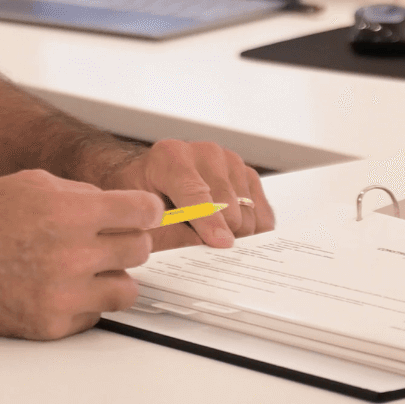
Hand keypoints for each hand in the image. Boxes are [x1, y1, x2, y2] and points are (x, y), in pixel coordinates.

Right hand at [0, 169, 160, 339]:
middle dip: (126, 241)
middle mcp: (73, 253)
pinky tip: (56, 288)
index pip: (145, 212)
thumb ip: (81, 195)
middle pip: (140, 250)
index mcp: (72, 212)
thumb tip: (117, 205)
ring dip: (111, 277)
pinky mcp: (53, 324)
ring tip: (84, 269)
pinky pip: (94, 316)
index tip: (144, 215)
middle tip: (106, 241)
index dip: (146, 211)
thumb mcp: (33, 183)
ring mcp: (65, 293)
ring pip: (127, 290)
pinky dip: (82, 303)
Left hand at [99, 138, 273, 248]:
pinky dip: (252, 229)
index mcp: (170, 157)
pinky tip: (233, 234)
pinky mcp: (247, 174)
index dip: (208, 220)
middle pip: (227, 205)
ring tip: (211, 236)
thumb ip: (169, 235)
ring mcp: (230, 161)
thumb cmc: (143, 198)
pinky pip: (262, 211)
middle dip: (220, 234)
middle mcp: (204, 153)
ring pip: (247, 211)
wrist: (148, 178)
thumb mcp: (142, 217)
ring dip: (235, 232)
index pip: (195, 191)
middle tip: (203, 246)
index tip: (220, 242)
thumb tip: (201, 250)